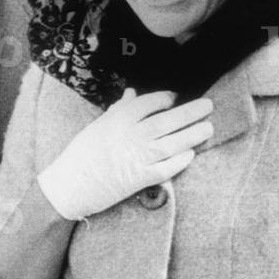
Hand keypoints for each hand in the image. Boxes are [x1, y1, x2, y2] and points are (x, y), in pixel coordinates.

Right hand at [37, 89, 213, 220]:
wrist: (70, 185)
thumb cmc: (80, 154)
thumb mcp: (96, 126)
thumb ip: (118, 110)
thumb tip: (133, 94)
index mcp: (117, 120)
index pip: (148, 103)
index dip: (164, 98)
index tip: (174, 97)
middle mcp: (130, 136)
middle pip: (167, 121)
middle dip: (191, 112)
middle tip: (208, 105)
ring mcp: (136, 158)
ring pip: (172, 143)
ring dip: (193, 135)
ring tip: (208, 128)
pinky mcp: (140, 179)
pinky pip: (167, 168)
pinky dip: (180, 161)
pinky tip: (191, 154)